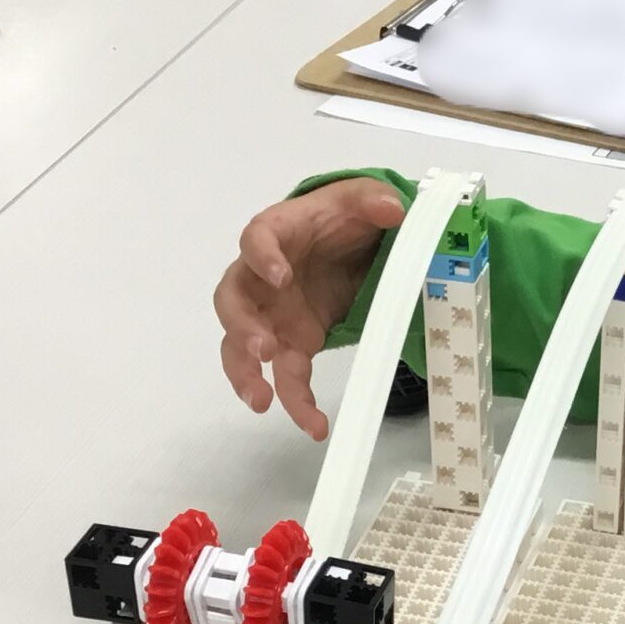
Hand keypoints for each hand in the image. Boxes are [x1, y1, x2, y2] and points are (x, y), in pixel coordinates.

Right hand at [214, 178, 407, 438]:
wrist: (349, 242)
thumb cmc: (342, 216)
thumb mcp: (361, 198)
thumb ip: (372, 199)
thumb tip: (392, 208)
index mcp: (277, 233)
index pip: (256, 238)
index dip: (261, 257)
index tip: (279, 275)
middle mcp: (262, 277)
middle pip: (232, 300)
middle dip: (241, 326)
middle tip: (262, 349)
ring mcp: (272, 314)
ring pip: (240, 346)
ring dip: (245, 374)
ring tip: (261, 402)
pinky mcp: (292, 342)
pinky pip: (284, 376)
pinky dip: (295, 401)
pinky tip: (313, 425)